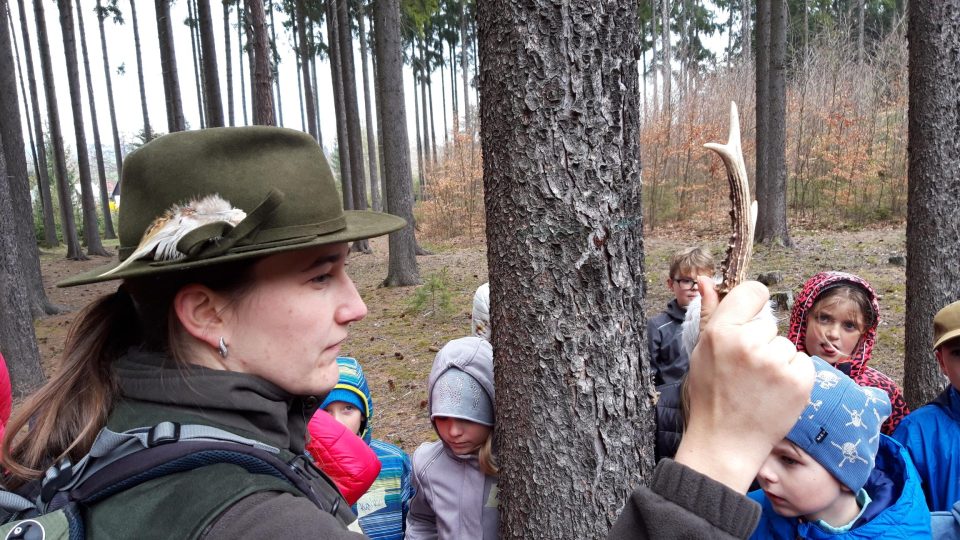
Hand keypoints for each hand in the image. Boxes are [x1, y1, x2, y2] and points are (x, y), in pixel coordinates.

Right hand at [674, 279, 813, 492]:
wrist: (726, 441)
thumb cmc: (711, 394)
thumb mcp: (702, 351)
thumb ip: (711, 312)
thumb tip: (705, 278)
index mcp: (721, 332)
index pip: (752, 292)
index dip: (753, 306)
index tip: (749, 324)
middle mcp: (748, 343)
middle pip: (769, 324)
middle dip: (761, 343)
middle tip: (744, 371)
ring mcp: (775, 362)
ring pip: (785, 345)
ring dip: (777, 361)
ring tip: (758, 386)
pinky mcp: (799, 380)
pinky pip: (802, 362)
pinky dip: (792, 376)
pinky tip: (774, 393)